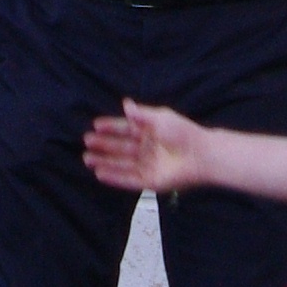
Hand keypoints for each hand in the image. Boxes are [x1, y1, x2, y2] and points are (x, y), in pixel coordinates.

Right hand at [81, 100, 209, 194]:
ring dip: (104, 162)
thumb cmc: (183, 133)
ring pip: (121, 164)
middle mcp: (147, 149)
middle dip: (103, 145)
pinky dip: (114, 178)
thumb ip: (140, 113)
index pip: (126, 129)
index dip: (111, 127)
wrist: (199, 155)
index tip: (95, 125)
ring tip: (87, 159)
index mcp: (150, 132)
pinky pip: (128, 180)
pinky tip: (100, 174)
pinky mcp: (149, 182)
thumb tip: (125, 103)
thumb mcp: (160, 117)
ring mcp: (147, 166)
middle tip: (87, 142)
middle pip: (120, 148)